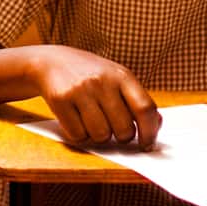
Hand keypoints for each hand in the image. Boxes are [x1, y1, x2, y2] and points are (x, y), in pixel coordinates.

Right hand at [33, 47, 160, 149]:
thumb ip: (136, 100)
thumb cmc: (89, 75)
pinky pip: (78, 135)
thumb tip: (155, 125)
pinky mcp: (60, 100)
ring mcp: (80, 90)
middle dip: (120, 136)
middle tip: (113, 128)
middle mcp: (101, 81)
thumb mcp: (116, 78)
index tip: (147, 144)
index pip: (145, 108)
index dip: (150, 132)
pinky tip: (76, 120)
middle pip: (123, 129)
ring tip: (92, 121)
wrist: (51, 62)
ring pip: (101, 135)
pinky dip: (79, 135)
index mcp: (121, 75)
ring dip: (98, 136)